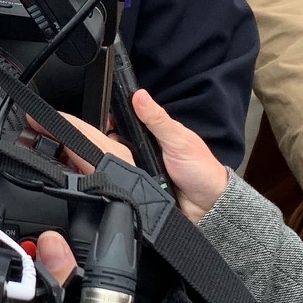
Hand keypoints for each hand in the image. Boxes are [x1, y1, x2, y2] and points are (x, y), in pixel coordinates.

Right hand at [53, 89, 229, 223]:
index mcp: (153, 136)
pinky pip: (120, 185)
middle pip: (113, 145)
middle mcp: (144, 152)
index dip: (108, 122)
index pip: (124, 123)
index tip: (94, 121)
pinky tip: (108, 182)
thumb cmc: (201, 170)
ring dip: (109, 166)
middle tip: (95, 147)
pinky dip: (116, 183)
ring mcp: (140, 172)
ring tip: (98, 165)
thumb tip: (139, 95)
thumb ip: (157, 119)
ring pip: (114, 166)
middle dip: (104, 146)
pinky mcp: (138, 191)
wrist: (208, 207)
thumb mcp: (178, 140)